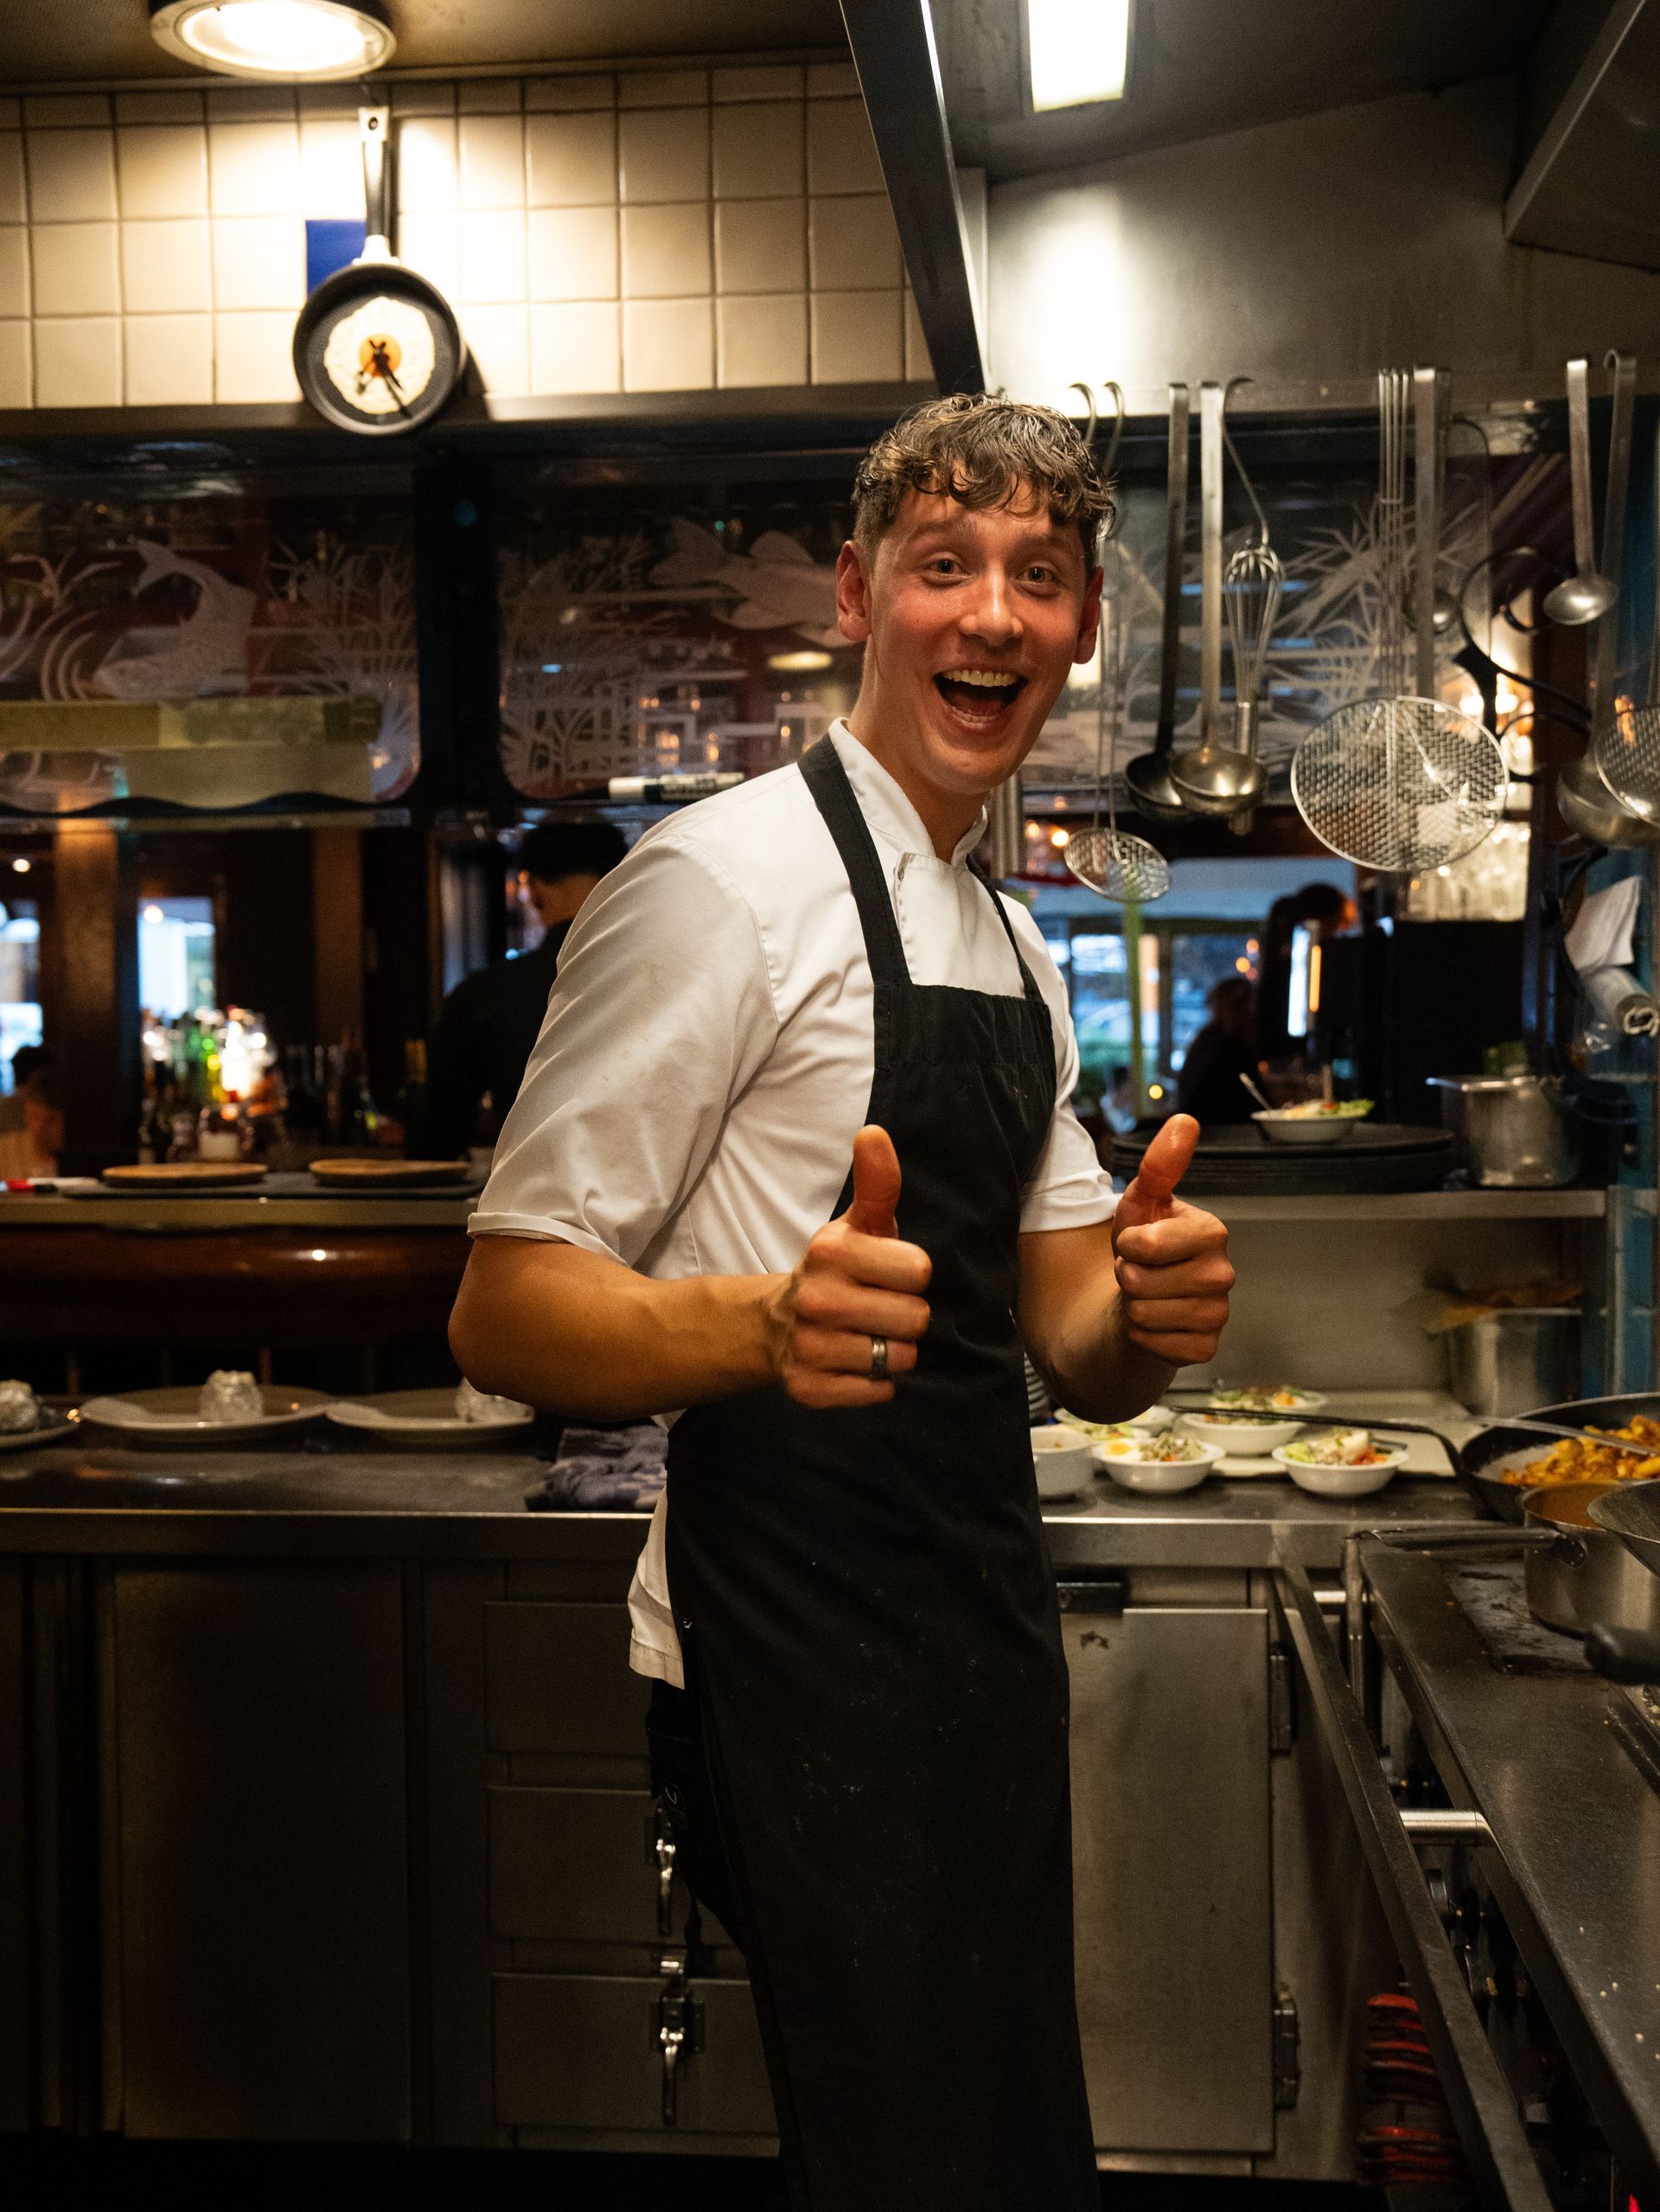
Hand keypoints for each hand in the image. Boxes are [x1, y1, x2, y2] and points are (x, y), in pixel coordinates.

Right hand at [767, 1125, 931, 1407]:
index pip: (919, 1272)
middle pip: (915, 1319)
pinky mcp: (809, 1388)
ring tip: (868, 1335)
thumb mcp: (857, 1225)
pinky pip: (876, 1392)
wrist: (775, 1324)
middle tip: (879, 1309)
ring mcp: (810, 1347)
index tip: (888, 1274)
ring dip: (892, 1352)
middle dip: (906, 1317)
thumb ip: (877, 1183)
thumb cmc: (837, 1269)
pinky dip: (874, 1382)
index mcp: (833, 1253)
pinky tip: (854, 1362)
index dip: (911, 1275)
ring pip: (898, 1359)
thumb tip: (873, 1132)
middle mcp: (818, 1300)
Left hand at [1111, 1114, 1232, 1366]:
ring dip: (1131, 1306)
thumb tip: (1185, 1121)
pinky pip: (1155, 1345)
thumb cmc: (1144, 1246)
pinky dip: (1142, 1336)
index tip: (1134, 1242)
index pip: (1146, 1244)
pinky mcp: (1206, 1348)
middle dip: (1126, 1277)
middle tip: (1140, 1272)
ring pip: (1145, 1314)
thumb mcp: (1142, 1201)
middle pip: (1140, 1282)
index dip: (1125, 1245)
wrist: (1142, 1299)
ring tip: (1146, 1295)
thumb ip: (1161, 1165)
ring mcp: (1218, 1314)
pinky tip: (1154, 1323)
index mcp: (1212, 1233)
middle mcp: (1223, 1274)